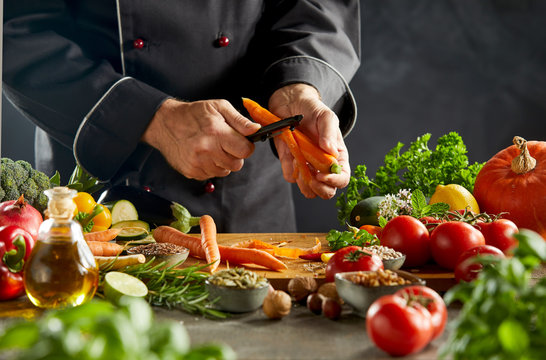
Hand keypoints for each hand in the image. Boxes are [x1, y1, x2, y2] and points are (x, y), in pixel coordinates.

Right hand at [142, 99, 260, 179]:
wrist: (164, 123)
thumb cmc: (193, 113)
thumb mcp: (219, 107)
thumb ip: (240, 120)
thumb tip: (256, 129)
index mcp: (216, 133)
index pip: (245, 150)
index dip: (246, 146)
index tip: (240, 141)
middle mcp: (207, 150)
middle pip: (237, 164)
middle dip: (235, 155)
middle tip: (224, 144)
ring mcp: (198, 163)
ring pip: (225, 172)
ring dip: (222, 162)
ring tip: (212, 148)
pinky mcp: (191, 172)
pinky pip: (211, 175)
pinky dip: (210, 167)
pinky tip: (203, 154)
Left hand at [268, 84, 350, 198]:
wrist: (291, 105)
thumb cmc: (313, 110)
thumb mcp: (325, 116)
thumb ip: (329, 132)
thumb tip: (331, 152)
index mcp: (337, 156)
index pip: (343, 178)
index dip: (334, 181)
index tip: (322, 175)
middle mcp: (323, 165)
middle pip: (327, 191)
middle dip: (320, 189)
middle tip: (311, 178)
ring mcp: (307, 167)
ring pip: (309, 190)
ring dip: (303, 182)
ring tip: (299, 161)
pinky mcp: (291, 164)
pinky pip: (290, 177)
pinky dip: (289, 170)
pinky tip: (291, 154)